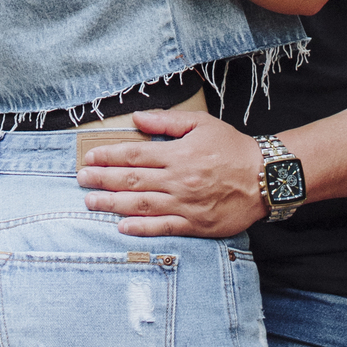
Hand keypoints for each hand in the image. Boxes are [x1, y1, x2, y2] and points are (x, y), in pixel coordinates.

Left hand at [77, 106, 264, 237]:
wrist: (265, 178)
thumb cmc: (233, 148)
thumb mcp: (202, 124)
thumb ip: (168, 122)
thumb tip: (137, 119)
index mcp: (178, 154)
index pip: (135, 155)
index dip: (109, 156)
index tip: (90, 158)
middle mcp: (178, 180)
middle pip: (132, 181)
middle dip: (103, 180)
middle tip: (80, 180)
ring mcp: (186, 204)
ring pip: (142, 205)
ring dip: (113, 204)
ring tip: (90, 202)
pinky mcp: (195, 224)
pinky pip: (163, 227)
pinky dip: (141, 228)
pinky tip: (121, 227)